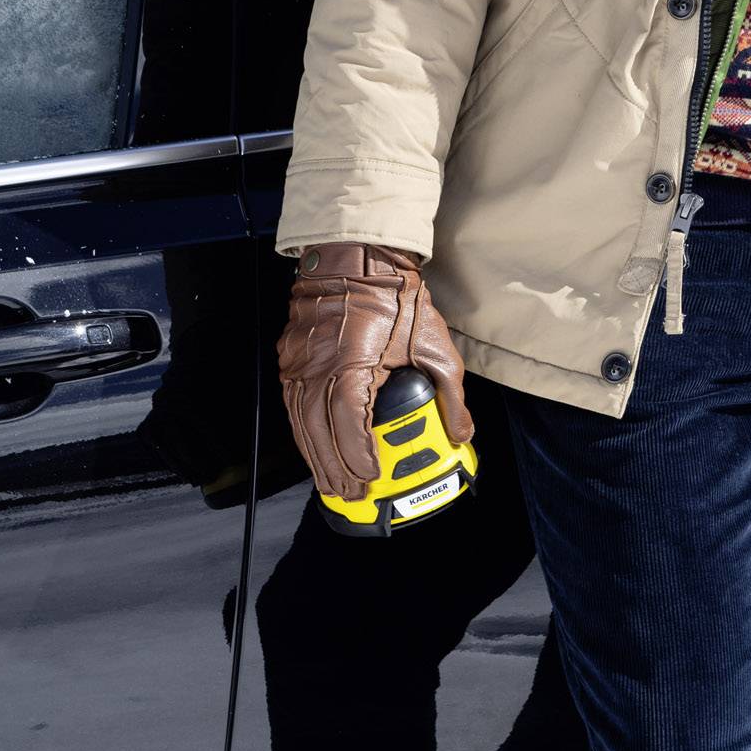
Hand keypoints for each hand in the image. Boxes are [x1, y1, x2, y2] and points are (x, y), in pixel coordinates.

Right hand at [275, 241, 470, 502]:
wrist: (359, 256)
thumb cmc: (397, 297)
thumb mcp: (436, 345)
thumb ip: (450, 394)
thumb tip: (460, 434)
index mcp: (354, 364)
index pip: (349, 423)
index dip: (356, 456)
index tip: (369, 477)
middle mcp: (319, 366)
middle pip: (319, 431)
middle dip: (335, 468)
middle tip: (350, 494)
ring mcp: (299, 362)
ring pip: (301, 421)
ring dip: (316, 456)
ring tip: (331, 483)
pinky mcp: (290, 357)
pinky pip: (292, 404)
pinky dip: (302, 431)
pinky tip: (313, 448)